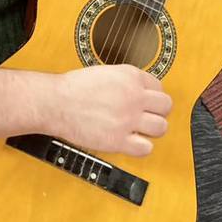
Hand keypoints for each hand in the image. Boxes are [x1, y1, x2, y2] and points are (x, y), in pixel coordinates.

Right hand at [55, 65, 171, 155]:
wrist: (55, 102)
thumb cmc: (73, 88)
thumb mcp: (105, 72)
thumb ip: (125, 82)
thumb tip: (139, 91)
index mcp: (130, 76)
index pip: (159, 87)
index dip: (151, 96)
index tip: (145, 102)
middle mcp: (133, 96)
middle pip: (166, 106)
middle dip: (158, 112)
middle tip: (146, 116)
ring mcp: (128, 118)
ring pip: (161, 127)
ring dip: (152, 130)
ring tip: (139, 130)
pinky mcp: (118, 140)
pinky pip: (146, 148)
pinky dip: (141, 147)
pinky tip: (131, 142)